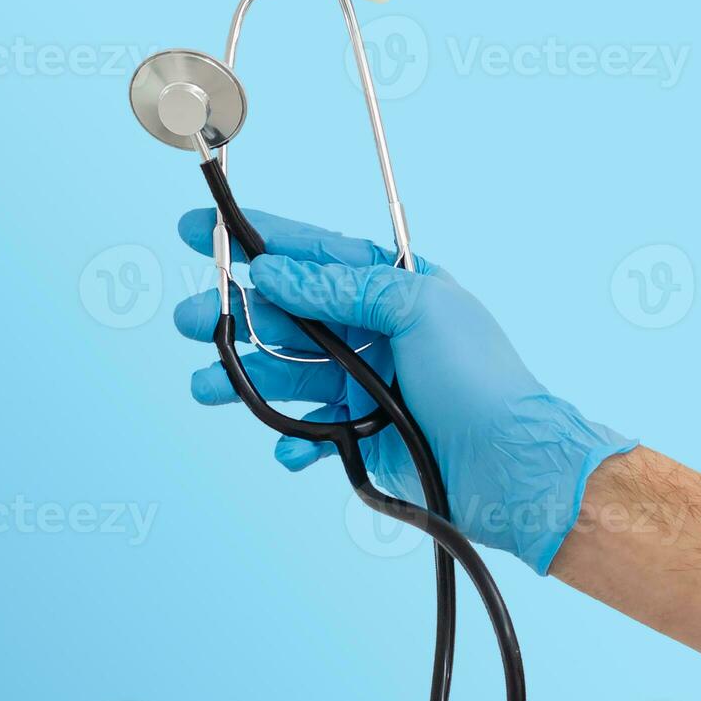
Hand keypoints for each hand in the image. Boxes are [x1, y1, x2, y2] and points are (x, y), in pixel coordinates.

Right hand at [172, 208, 634, 572]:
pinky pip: (309, 431)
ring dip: (243, 378)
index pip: (311, 254)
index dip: (255, 240)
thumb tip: (275, 273)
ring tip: (204, 386)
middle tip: (187, 318)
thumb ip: (342, 287)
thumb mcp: (417, 308)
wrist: (513, 470)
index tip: (199, 230)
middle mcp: (373, 332)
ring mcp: (365, 384)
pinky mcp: (362, 436)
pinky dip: (291, 439)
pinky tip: (285, 446)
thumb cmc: (481, 380)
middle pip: (286, 316)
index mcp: (391, 288)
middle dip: (232, 316)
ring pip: (286, 373)